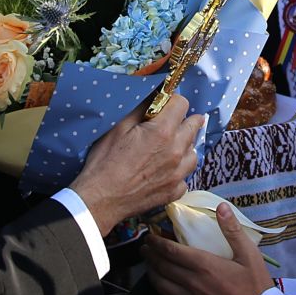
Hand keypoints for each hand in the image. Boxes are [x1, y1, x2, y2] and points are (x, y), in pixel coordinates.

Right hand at [70, 95, 205, 234]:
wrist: (101, 199)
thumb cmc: (105, 161)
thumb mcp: (118, 127)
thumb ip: (141, 109)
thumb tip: (155, 95)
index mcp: (163, 131)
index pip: (182, 103)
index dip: (172, 101)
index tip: (163, 105)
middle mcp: (177, 151)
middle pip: (194, 125)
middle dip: (182, 120)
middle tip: (166, 124)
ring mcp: (179, 173)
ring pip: (193, 151)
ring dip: (184, 146)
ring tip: (167, 148)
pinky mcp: (175, 191)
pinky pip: (185, 175)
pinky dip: (178, 170)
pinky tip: (164, 170)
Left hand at [144, 204, 273, 294]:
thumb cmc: (256, 284)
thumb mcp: (249, 253)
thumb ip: (232, 229)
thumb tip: (221, 206)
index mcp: (204, 265)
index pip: (171, 251)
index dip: (156, 242)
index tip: (150, 236)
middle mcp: (192, 283)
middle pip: (162, 267)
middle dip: (150, 255)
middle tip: (144, 247)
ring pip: (161, 286)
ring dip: (152, 273)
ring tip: (149, 265)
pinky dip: (162, 291)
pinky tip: (164, 286)